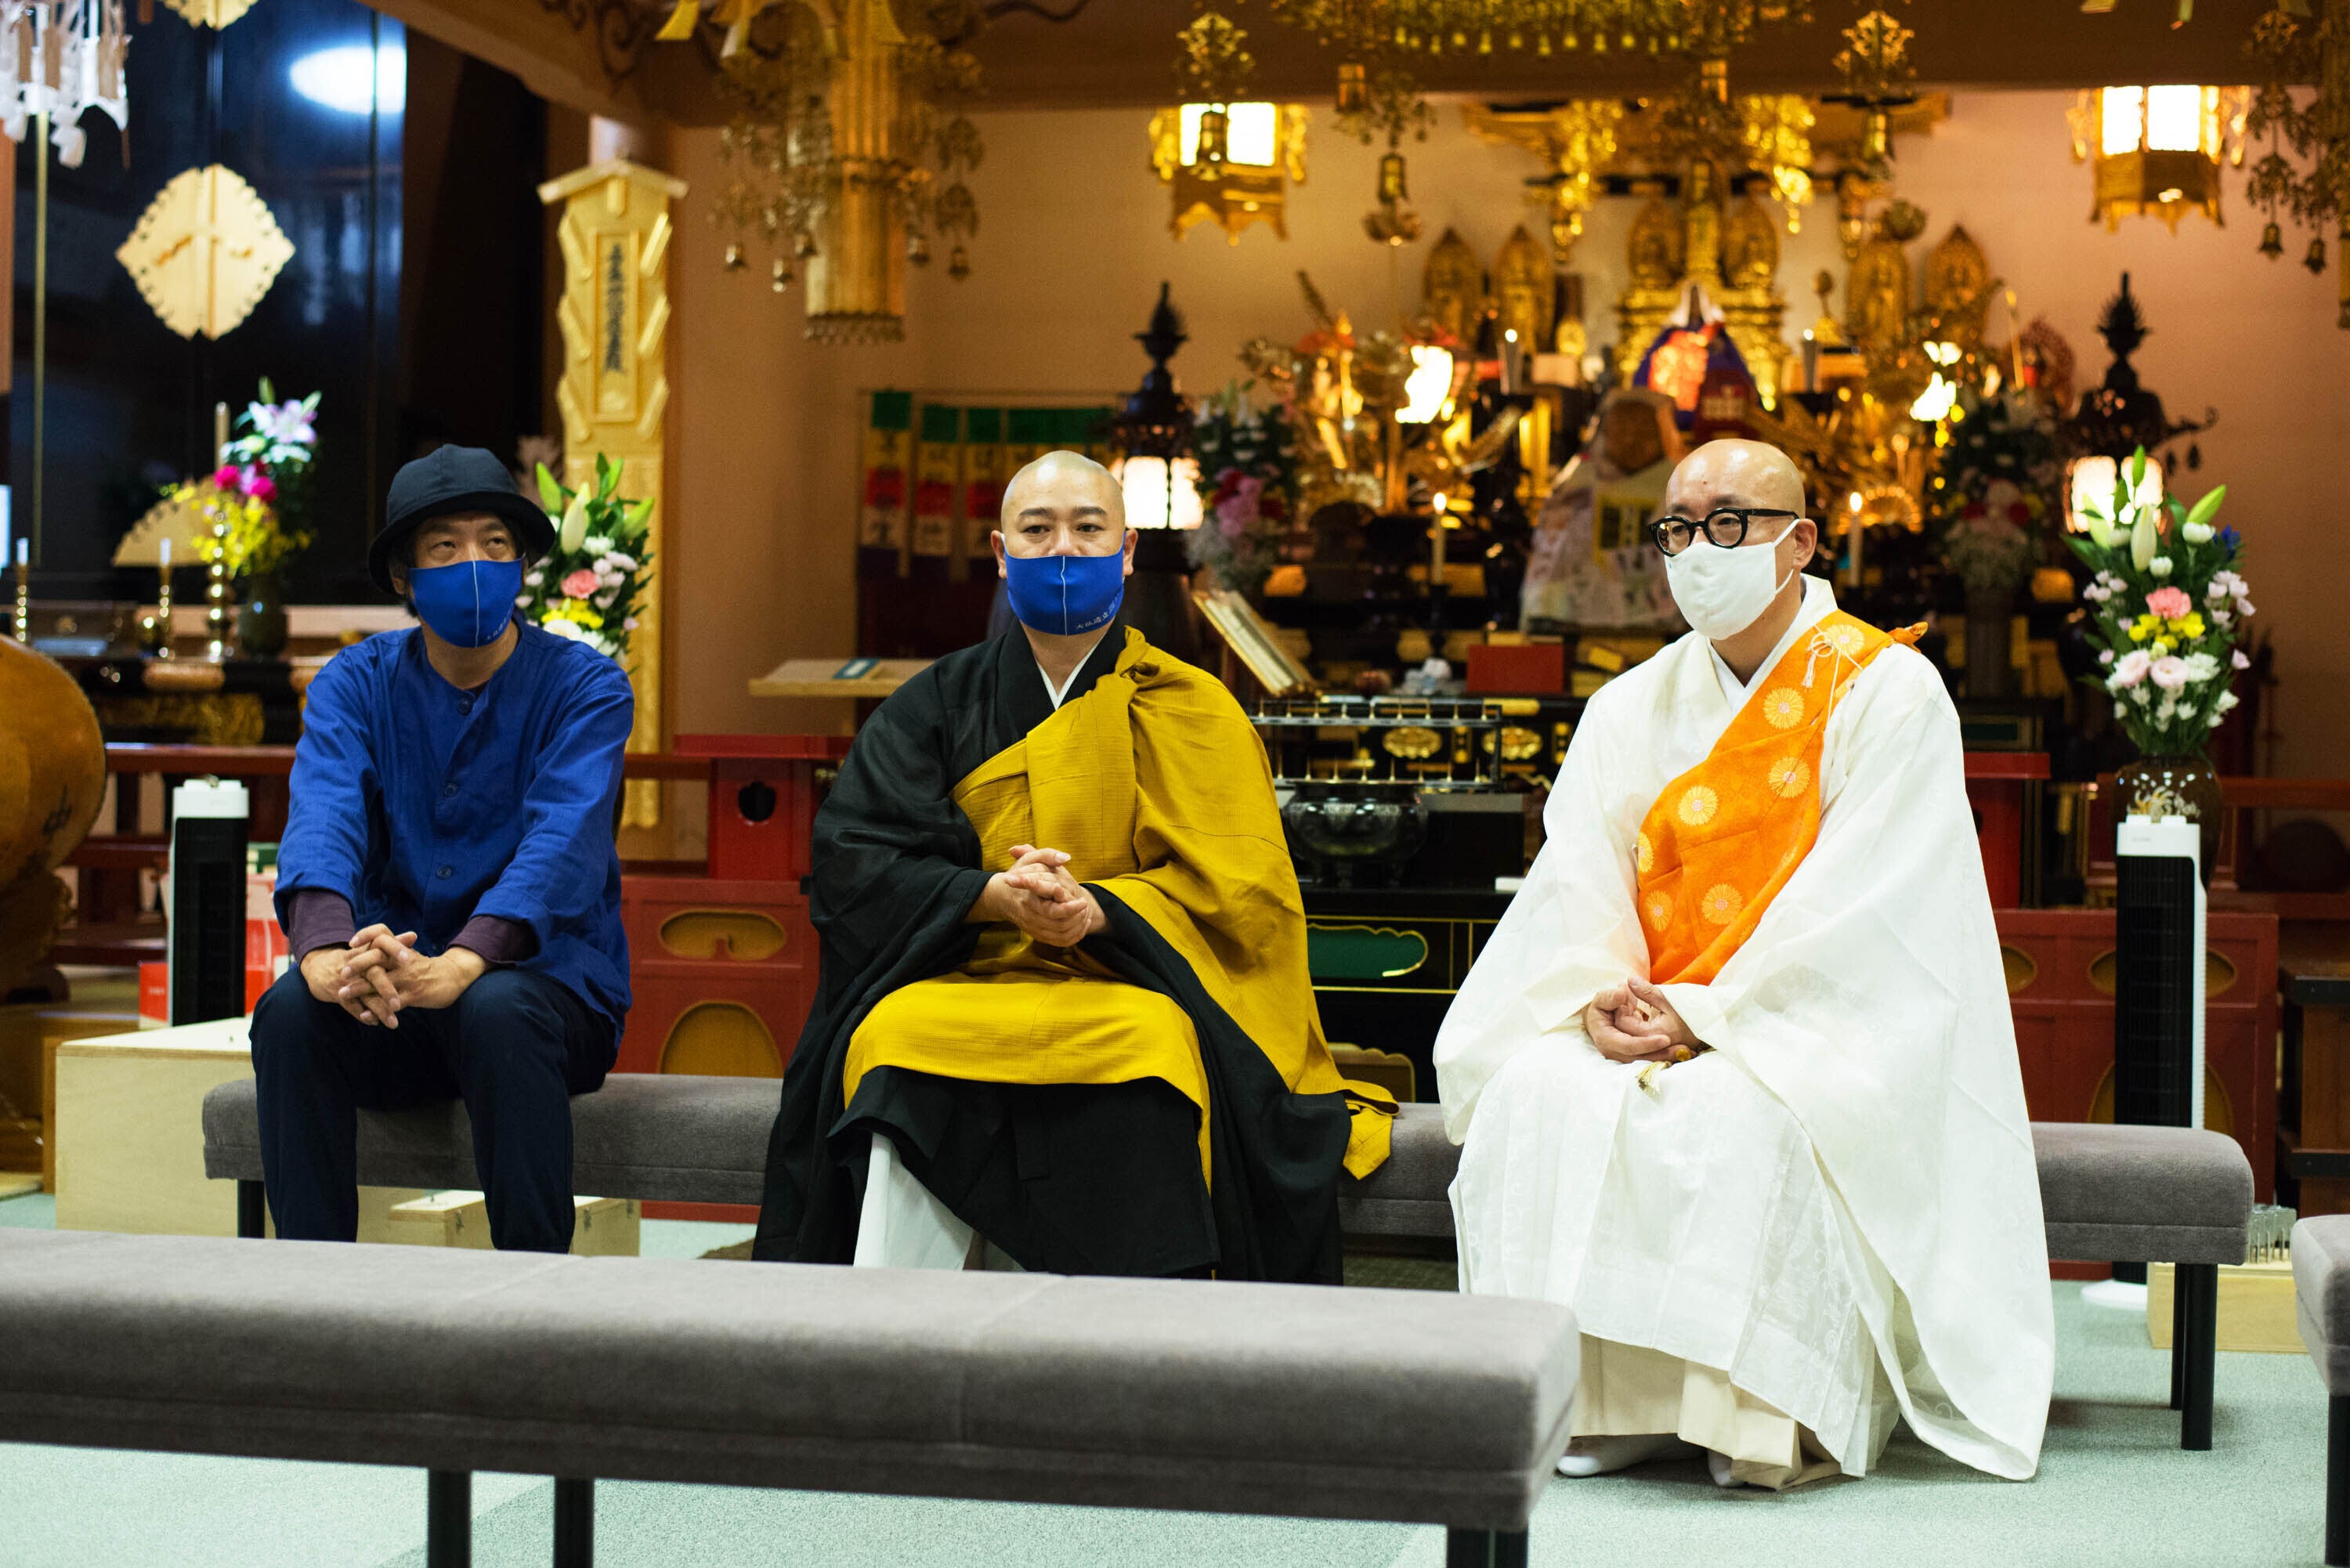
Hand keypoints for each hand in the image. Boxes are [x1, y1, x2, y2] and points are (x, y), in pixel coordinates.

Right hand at [301, 925, 416, 1027]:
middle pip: (373, 974)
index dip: (394, 949)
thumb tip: (413, 935)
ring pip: (363, 995)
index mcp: (366, 950)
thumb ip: (392, 943)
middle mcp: (356, 964)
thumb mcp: (368, 949)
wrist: (317, 966)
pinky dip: (362, 1015)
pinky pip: (350, 1006)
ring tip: (394, 1023)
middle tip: (399, 1004)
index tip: (409, 959)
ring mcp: (346, 980)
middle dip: (386, 990)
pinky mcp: (336, 993)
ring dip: (378, 1010)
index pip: (381, 945)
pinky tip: (375, 1023)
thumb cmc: (352, 958)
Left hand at [354, 927, 487, 1011]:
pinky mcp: (414, 995)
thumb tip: (372, 944)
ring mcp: (408, 978)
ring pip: (380, 982)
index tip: (351, 943)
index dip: (366, 935)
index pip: (382, 935)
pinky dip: (376, 1009)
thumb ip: (392, 950)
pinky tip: (364, 1014)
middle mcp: (403, 962)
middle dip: (357, 965)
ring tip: (342, 994)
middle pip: (377, 958)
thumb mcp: (410, 955)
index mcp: (402, 950)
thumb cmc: (427, 967)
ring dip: (359, 989)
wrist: (454, 977)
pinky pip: (392, 1003)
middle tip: (341, 973)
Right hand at [983, 844, 1105, 946]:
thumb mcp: (1031, 860)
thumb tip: (1065, 857)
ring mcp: (1034, 929)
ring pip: (1061, 936)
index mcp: (1029, 900)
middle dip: (1077, 917)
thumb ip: (1047, 855)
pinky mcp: (1038, 936)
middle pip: (1059, 926)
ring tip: (1085, 913)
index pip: (1052, 911)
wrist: (1003, 897)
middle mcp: (1030, 918)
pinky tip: (1082, 923)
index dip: (1070, 908)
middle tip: (1086, 905)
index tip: (1084, 901)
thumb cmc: (1020, 875)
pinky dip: (1074, 935)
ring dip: (1078, 926)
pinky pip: (1060, 942)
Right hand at [1582, 981, 1680, 1064]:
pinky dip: (1665, 1056)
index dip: (1646, 1043)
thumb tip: (1622, 991)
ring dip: (1667, 1057)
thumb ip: (1611, 996)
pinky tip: (1682, 1053)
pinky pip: (1651, 1059)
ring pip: (1648, 1061)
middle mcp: (1614, 1053)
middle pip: (1642, 1058)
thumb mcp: (1603, 999)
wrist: (1599, 1018)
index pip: (1629, 1045)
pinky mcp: (1633, 1056)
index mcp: (1606, 1039)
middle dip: (1663, 1054)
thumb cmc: (1602, 1007)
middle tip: (1685, 1049)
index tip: (1666, 1039)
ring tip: (1687, 1051)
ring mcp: (1624, 1057)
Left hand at [1624, 979, 1701, 1053]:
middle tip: (1625, 994)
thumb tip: (1629, 980)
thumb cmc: (1692, 1011)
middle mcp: (1651, 1045)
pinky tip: (1638, 1010)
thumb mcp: (1669, 999)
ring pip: (1629, 1034)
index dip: (1620, 1007)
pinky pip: (1638, 1036)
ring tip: (1631, 1000)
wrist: (1712, 1025)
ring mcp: (1654, 1047)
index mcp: (1652, 1035)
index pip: (1623, 1024)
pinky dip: (1635, 1023)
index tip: (1624, 991)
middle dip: (1621, 1012)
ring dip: (1627, 1017)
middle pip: (1623, 1031)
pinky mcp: (1656, 1044)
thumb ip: (1647, 991)